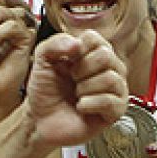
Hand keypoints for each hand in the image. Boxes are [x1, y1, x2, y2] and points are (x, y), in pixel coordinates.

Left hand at [24, 31, 126, 147]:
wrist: (40, 120)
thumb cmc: (45, 90)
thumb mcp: (43, 60)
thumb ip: (55, 43)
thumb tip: (77, 43)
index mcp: (94, 52)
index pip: (94, 38)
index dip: (76, 50)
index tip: (68, 62)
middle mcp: (109, 68)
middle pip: (106, 56)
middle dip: (81, 70)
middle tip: (72, 80)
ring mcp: (116, 89)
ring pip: (109, 78)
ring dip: (84, 89)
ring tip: (76, 95)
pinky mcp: (116, 111)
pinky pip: (109, 101)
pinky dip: (89, 104)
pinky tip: (80, 107)